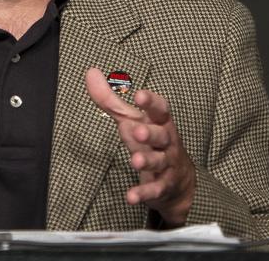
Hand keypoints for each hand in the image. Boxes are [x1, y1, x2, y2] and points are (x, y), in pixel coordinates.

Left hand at [84, 68, 195, 225]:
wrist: (178, 181)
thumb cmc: (150, 140)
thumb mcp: (131, 119)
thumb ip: (110, 99)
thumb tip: (90, 71)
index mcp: (160, 122)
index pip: (160, 109)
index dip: (151, 102)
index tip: (140, 95)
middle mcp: (166, 142)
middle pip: (161, 135)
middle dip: (150, 133)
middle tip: (136, 131)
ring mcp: (166, 165)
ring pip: (159, 161)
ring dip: (147, 161)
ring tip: (135, 161)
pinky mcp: (162, 187)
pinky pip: (154, 190)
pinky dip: (143, 193)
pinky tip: (131, 196)